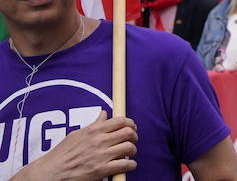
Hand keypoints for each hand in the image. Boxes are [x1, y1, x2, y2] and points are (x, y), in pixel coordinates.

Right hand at [16, 111, 136, 180]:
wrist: (50, 173)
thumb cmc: (61, 155)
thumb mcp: (76, 135)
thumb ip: (93, 125)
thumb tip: (104, 114)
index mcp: (93, 131)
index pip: (120, 121)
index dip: (130, 123)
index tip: (131, 127)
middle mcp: (99, 141)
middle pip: (128, 133)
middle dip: (134, 136)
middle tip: (132, 140)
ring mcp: (101, 156)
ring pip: (129, 147)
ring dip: (132, 150)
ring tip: (129, 153)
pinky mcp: (102, 170)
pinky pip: (125, 165)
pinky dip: (130, 165)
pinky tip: (127, 165)